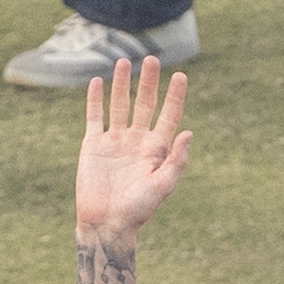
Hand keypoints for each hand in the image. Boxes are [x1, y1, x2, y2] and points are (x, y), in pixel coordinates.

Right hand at [76, 56, 191, 233]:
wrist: (107, 223)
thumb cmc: (138, 210)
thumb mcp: (162, 186)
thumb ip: (177, 161)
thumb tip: (189, 132)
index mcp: (157, 150)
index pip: (169, 116)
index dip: (175, 96)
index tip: (180, 76)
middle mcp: (137, 141)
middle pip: (145, 104)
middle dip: (149, 83)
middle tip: (152, 59)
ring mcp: (115, 141)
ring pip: (119, 105)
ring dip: (122, 84)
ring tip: (124, 61)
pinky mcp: (94, 144)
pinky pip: (95, 116)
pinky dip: (96, 99)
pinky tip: (99, 81)